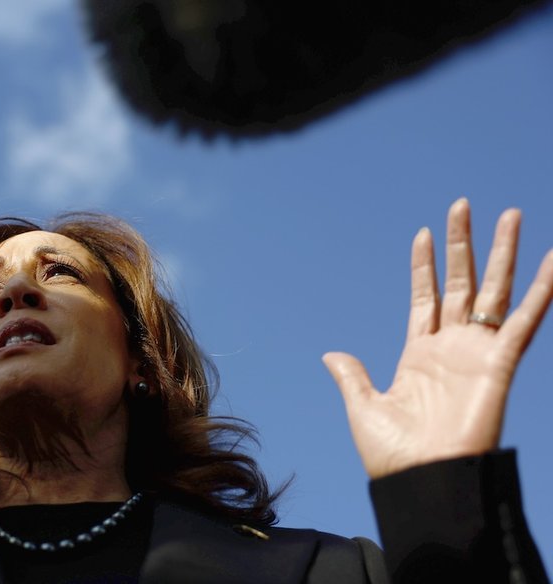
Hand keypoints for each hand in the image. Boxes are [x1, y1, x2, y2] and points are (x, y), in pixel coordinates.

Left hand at [323, 199, 552, 478]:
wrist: (422, 481)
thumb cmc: (394, 455)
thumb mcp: (364, 407)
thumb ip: (352, 376)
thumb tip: (331, 354)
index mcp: (419, 355)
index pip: (425, 299)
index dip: (425, 267)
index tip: (423, 233)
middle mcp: (451, 348)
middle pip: (460, 284)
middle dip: (463, 246)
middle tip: (462, 205)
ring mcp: (477, 353)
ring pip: (493, 291)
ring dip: (502, 253)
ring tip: (509, 214)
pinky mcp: (500, 364)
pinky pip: (524, 321)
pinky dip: (541, 291)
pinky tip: (552, 261)